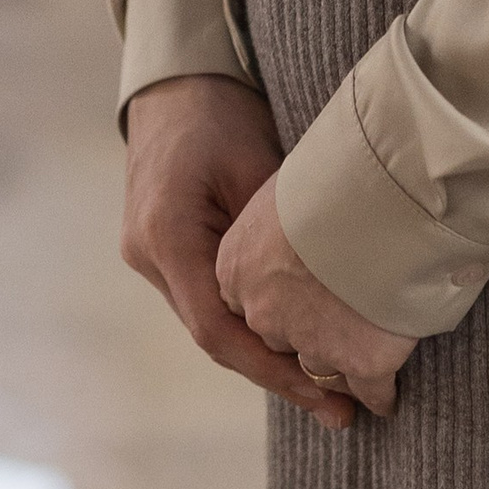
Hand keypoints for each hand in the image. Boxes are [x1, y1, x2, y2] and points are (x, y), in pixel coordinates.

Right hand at [121, 73, 357, 430]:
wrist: (176, 83)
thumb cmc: (220, 114)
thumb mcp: (259, 169)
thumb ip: (278, 238)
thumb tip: (331, 301)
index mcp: (166, 236)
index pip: (217, 329)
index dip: (273, 371)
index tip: (326, 394)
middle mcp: (148, 256)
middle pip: (214, 337)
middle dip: (276, 373)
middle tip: (340, 405)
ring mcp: (149, 256)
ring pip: (211, 323)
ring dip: (263, 354)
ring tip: (328, 385)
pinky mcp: (162, 251)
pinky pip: (208, 301)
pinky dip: (249, 325)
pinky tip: (293, 342)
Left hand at [216, 176, 413, 419]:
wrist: (382, 192)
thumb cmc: (333, 176)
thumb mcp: (283, 191)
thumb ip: (276, 226)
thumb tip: (289, 231)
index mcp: (235, 268)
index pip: (247, 303)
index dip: (277, 304)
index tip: (299, 302)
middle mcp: (264, 313)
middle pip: (282, 339)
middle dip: (307, 336)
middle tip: (336, 332)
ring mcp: (311, 342)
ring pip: (324, 369)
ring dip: (344, 364)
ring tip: (367, 356)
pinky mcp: (361, 363)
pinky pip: (372, 391)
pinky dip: (381, 393)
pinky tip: (388, 393)